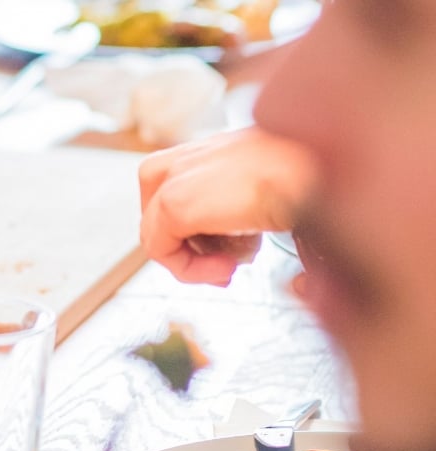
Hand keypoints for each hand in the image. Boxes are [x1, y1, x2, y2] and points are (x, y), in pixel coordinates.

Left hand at [138, 127, 317, 285]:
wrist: (325, 167)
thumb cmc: (315, 176)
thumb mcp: (274, 192)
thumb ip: (242, 210)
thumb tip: (235, 245)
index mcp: (216, 149)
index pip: (175, 192)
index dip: (196, 232)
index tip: (228, 253)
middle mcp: (190, 155)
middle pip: (156, 212)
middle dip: (186, 245)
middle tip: (223, 264)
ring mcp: (177, 175)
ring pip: (156, 233)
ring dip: (194, 260)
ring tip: (234, 263)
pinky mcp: (173, 201)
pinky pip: (159, 249)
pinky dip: (190, 270)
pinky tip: (227, 268)